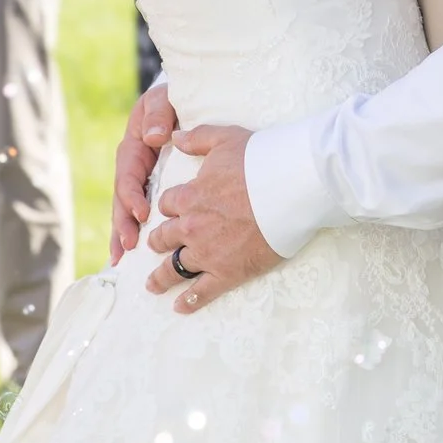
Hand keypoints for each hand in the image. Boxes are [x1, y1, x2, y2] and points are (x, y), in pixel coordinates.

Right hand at [111, 80, 176, 263]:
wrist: (180, 103)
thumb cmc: (170, 100)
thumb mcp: (162, 99)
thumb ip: (158, 114)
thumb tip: (154, 137)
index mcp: (133, 148)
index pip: (128, 176)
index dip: (132, 197)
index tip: (143, 214)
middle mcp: (132, 167)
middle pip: (122, 200)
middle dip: (122, 224)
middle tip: (128, 246)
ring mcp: (140, 179)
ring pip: (127, 210)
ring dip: (123, 233)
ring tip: (121, 258)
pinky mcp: (150, 188)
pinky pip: (140, 211)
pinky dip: (133, 230)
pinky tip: (130, 255)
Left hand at [142, 126, 281, 310]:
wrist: (290, 187)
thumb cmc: (259, 160)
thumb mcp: (224, 138)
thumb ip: (196, 138)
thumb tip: (174, 136)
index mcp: (189, 196)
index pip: (167, 205)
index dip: (169, 207)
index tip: (172, 210)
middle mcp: (191, 227)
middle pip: (164, 238)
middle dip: (158, 242)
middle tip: (156, 246)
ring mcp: (207, 252)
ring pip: (174, 268)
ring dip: (160, 277)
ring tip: (152, 284)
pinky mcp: (227, 272)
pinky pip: (201, 291)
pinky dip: (188, 301)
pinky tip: (179, 306)